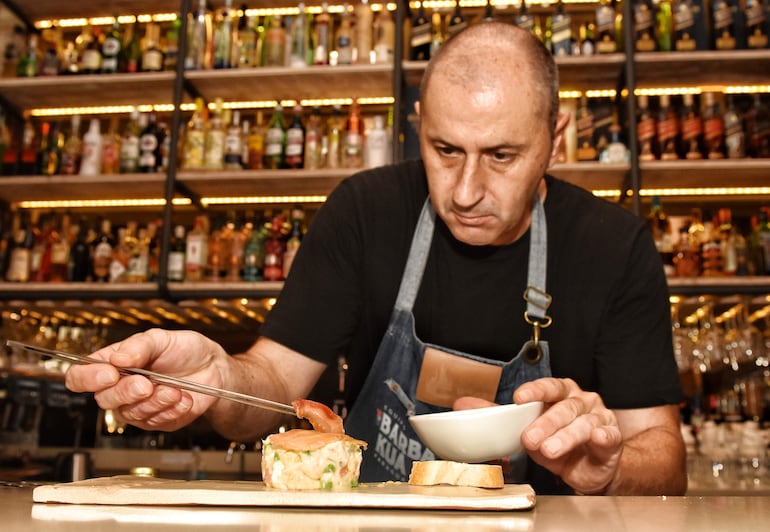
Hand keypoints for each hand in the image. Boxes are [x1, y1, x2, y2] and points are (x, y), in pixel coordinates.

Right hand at [65, 328, 228, 431]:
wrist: (214, 369)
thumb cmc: (185, 350)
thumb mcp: (162, 338)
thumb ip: (139, 345)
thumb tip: (117, 357)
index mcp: (113, 364)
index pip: (81, 375)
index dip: (87, 378)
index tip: (109, 373)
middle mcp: (120, 388)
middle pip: (104, 399)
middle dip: (126, 392)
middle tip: (147, 383)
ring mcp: (137, 407)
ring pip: (130, 414)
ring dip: (155, 401)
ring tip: (174, 389)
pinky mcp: (156, 421)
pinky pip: (154, 422)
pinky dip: (171, 409)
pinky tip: (183, 398)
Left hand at [513, 377, 622, 494]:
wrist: (590, 470)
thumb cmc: (561, 446)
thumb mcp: (535, 435)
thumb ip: (512, 422)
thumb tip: (482, 409)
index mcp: (562, 394)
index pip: (549, 387)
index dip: (535, 391)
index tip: (519, 398)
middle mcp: (582, 401)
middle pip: (564, 407)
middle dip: (545, 423)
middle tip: (529, 438)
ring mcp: (600, 418)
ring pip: (583, 423)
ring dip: (565, 437)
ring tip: (549, 449)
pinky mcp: (614, 438)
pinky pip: (610, 435)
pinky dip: (603, 436)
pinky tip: (597, 437)